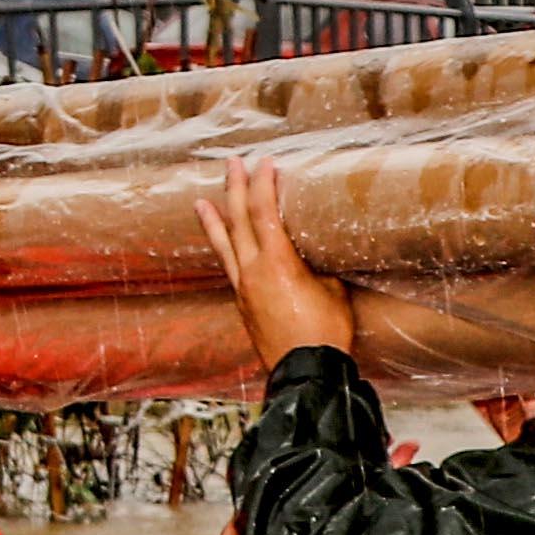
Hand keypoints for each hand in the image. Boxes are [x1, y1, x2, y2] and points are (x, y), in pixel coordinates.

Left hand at [195, 162, 356, 367]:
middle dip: (234, 189)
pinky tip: (221, 244)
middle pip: (238, 221)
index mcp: (278, 262)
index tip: (264, 162)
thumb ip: (317, 267)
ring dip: (214, 220)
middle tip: (231, 164)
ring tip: (201, 201)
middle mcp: (253, 271)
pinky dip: (222, 248)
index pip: (264, 211)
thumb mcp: (333, 290)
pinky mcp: (242, 304)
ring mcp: (244, 288)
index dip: (262, 184)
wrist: (304, 371)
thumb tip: (313, 257)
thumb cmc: (327, 331)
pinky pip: (229, 267)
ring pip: (224, 246)